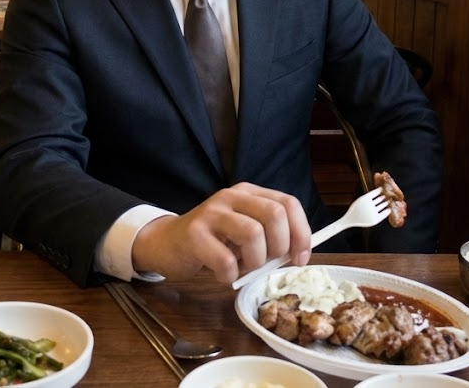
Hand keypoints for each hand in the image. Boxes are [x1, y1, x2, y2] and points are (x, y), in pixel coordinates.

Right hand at [131, 183, 311, 283]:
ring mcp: (212, 212)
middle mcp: (232, 196)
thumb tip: (299, 254)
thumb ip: (270, 236)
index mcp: (250, 193)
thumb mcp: (243, 232)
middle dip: (280, 247)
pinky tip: (222, 274)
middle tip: (268, 263)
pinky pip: (226, 260)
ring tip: (241, 268)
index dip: (301, 233)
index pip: (288, 204)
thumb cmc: (213, 242)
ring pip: (253, 234)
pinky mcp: (194, 233)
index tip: (301, 259)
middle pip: (274, 215)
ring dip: (254, 262)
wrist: (166, 243)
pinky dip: (230, 275)